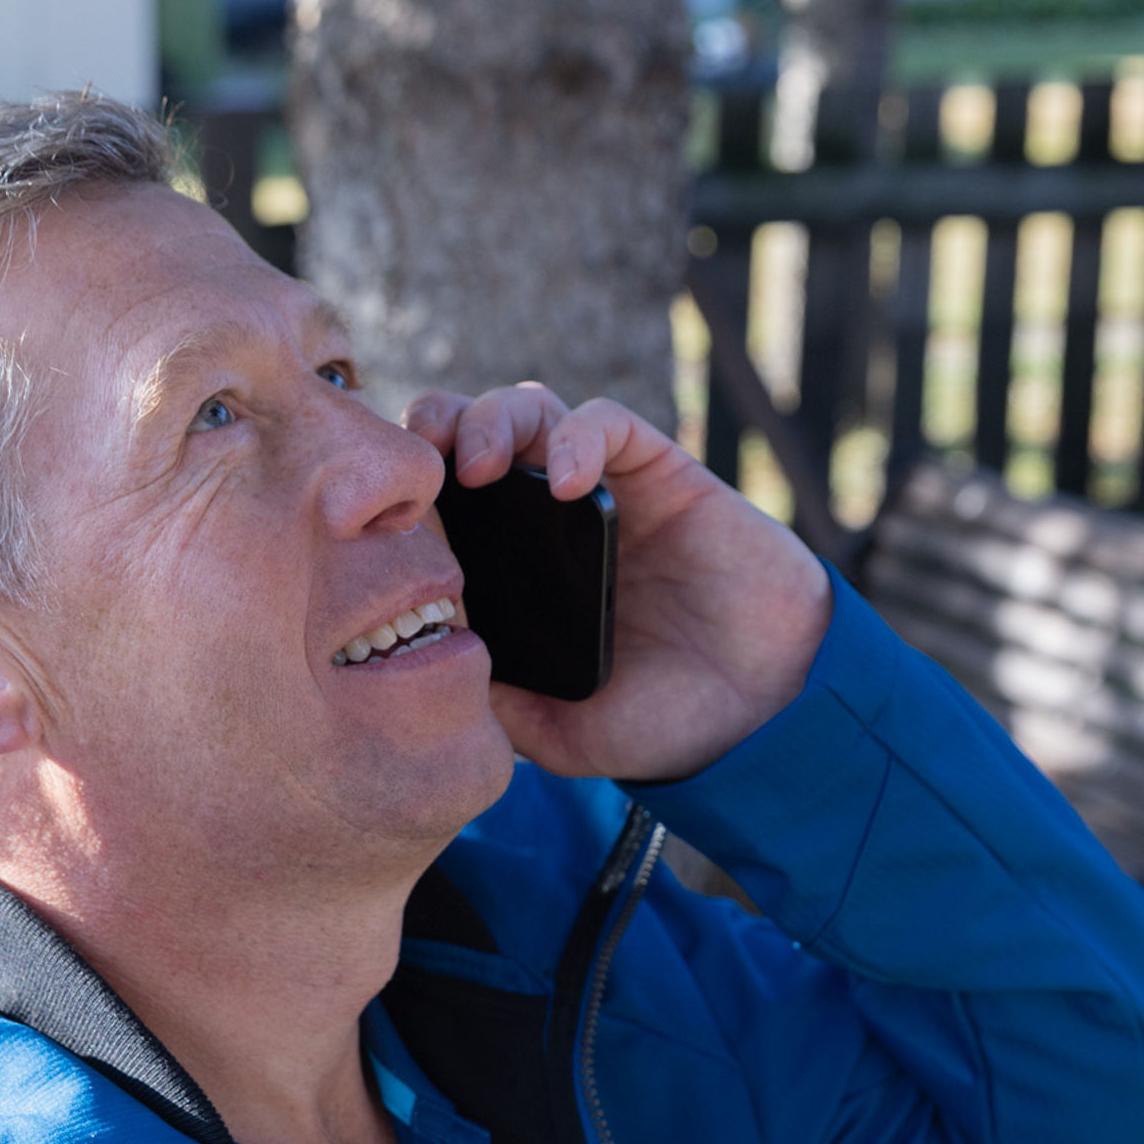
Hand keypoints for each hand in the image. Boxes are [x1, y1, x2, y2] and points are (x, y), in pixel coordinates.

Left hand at [403, 383, 832, 781]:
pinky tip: (562, 479)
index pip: (447, 498)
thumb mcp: (562, 733)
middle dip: (440, 426)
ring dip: (494, 419)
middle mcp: (551, 521)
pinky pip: (609, 424)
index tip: (380, 510)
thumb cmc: (667, 722)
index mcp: (519, 569)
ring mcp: (605, 493)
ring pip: (533, 410)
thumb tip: (431, 681)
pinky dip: (577, 435)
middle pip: (478, 433)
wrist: (763, 717)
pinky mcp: (663, 473)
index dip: (410, 487)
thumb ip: (503, 710)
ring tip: (480, 465)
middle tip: (424, 464)